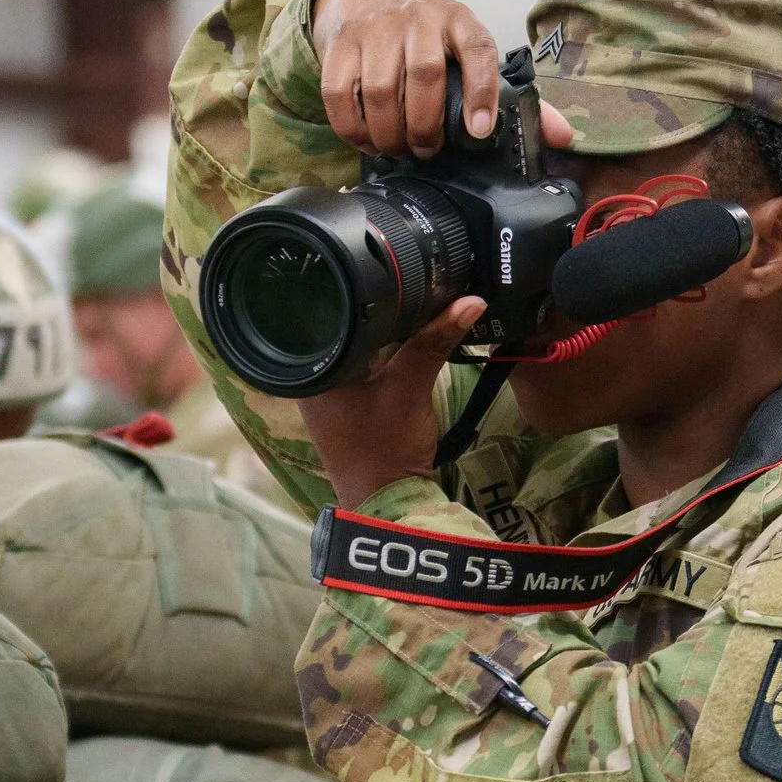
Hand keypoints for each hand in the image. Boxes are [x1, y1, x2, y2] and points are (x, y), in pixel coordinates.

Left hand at [297, 297, 487, 510]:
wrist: (388, 503)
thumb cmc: (387, 447)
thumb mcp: (411, 387)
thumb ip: (435, 342)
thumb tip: (470, 300)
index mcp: (314, 368)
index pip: (336, 313)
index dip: (368, 293)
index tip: (396, 277)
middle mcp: (312, 377)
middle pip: (347, 329)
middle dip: (379, 313)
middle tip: (410, 288)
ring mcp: (326, 393)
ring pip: (357, 346)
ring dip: (383, 336)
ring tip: (413, 309)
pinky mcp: (344, 404)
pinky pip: (362, 366)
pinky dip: (382, 356)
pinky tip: (403, 345)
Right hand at [311, 0, 572, 156]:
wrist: (364, 0)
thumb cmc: (428, 39)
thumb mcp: (468, 54)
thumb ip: (511, 96)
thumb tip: (564, 137)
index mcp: (460, 21)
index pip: (478, 50)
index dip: (482, 92)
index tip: (480, 132)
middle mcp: (418, 18)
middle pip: (424, 76)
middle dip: (426, 126)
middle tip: (427, 151)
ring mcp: (376, 28)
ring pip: (382, 90)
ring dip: (391, 133)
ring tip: (399, 149)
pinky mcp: (340, 43)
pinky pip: (341, 93)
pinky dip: (354, 127)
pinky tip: (367, 141)